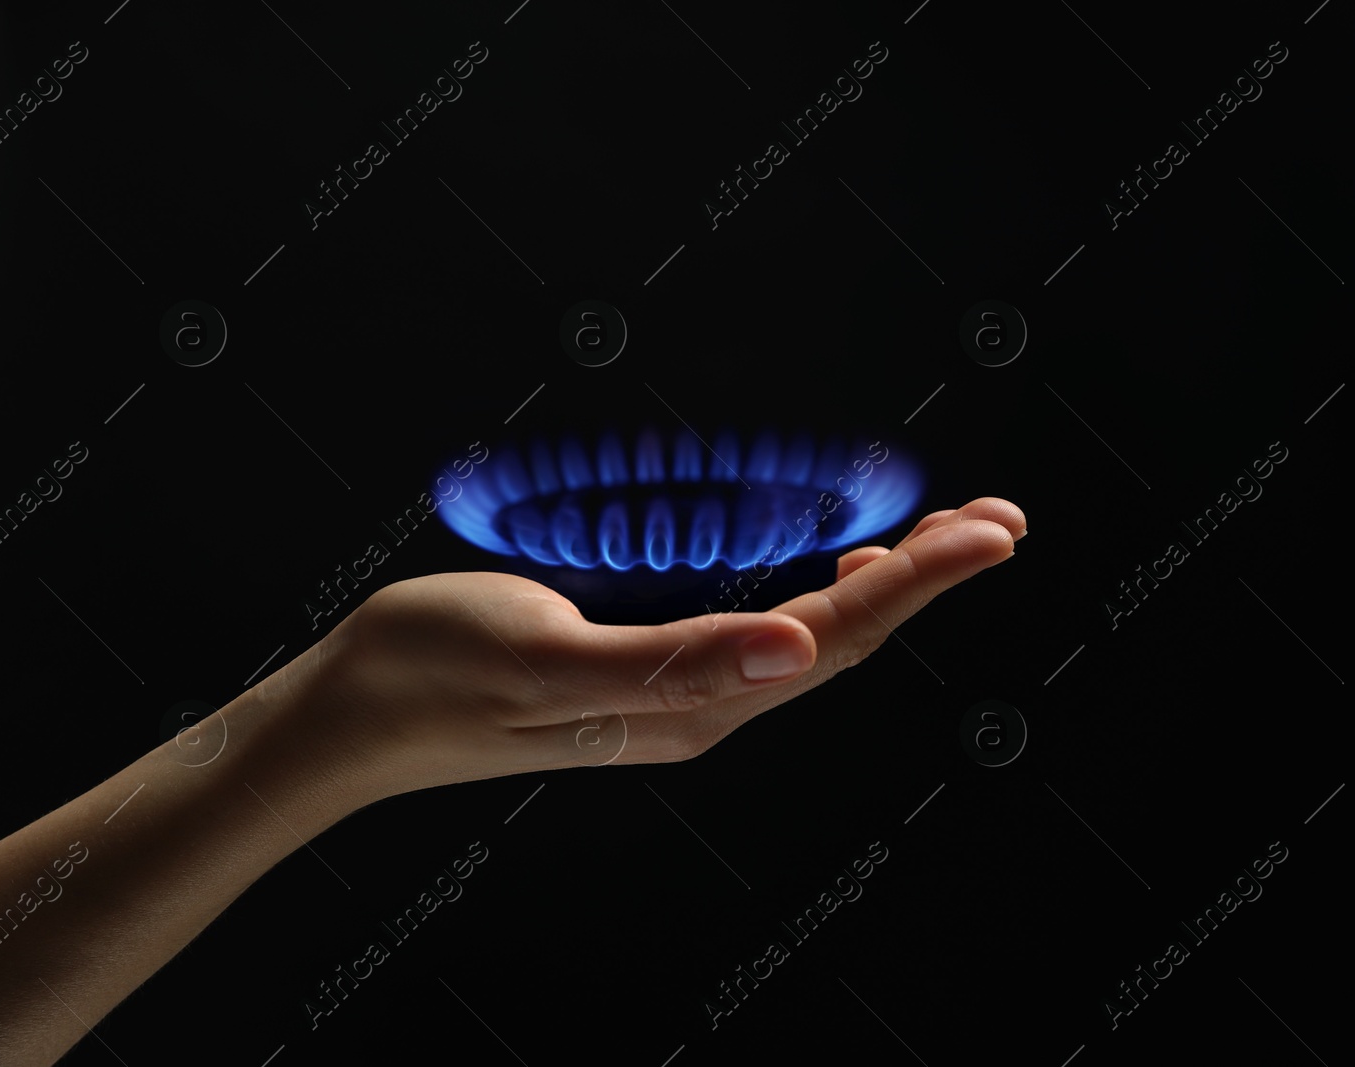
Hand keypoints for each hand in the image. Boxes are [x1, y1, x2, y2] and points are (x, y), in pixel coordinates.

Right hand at [285, 497, 1024, 802]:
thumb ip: (675, 660)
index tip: (988, 532)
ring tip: (944, 538)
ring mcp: (678, 688)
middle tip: (996, 522)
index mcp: (692, 705)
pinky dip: (812, 585)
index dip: (918, 579)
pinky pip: (756, 624)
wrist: (358, 710)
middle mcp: (702, 703)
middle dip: (926, 576)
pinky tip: (828, 560)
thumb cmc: (436, 673)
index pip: (834, 635)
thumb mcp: (551, 657)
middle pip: (841, 634)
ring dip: (883, 581)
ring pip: (808, 631)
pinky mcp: (647, 664)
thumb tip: (795, 647)